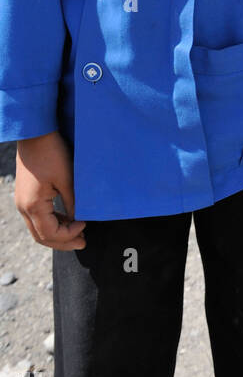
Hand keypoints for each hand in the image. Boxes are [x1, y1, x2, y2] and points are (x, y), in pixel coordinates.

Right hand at [15, 133, 85, 249]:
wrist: (35, 133)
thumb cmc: (51, 152)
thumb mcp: (66, 178)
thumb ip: (72, 202)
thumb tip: (78, 219)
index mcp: (33, 206)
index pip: (50, 233)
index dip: (69, 235)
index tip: (85, 227)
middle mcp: (24, 208)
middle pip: (42, 236)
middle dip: (63, 242)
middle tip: (83, 242)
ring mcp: (22, 202)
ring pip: (38, 229)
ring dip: (58, 233)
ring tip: (77, 232)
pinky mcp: (25, 196)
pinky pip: (37, 217)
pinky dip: (52, 222)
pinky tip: (67, 218)